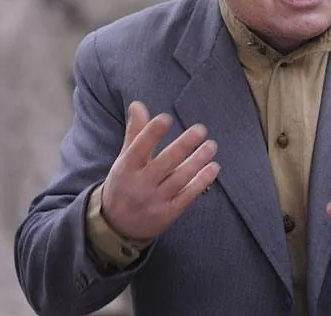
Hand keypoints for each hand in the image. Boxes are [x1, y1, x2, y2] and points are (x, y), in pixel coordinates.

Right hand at [101, 101, 219, 240]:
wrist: (116, 226)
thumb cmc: (124, 183)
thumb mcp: (125, 159)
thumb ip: (135, 133)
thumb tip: (138, 104)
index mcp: (127, 167)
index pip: (139, 147)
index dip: (151, 133)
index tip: (166, 118)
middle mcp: (140, 184)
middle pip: (165, 162)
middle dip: (183, 145)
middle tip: (201, 129)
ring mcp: (154, 200)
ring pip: (180, 178)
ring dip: (198, 161)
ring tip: (211, 146)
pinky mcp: (168, 213)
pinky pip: (187, 196)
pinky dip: (201, 181)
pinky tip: (213, 167)